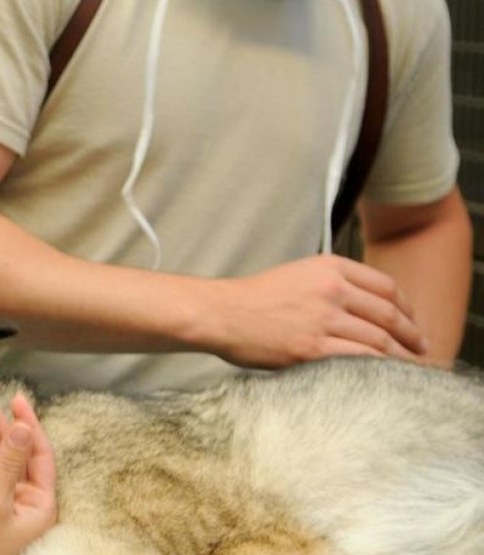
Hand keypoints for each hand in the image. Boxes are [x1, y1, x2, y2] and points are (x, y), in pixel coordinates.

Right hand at [0, 382, 55, 554]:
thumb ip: (7, 464)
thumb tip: (22, 427)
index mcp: (42, 503)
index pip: (40, 452)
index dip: (28, 422)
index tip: (13, 398)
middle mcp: (32, 501)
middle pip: (21, 450)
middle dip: (1, 421)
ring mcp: (15, 503)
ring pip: (8, 457)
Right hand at [199, 254, 426, 367]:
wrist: (221, 313)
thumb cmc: (254, 299)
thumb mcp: (298, 274)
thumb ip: (332, 283)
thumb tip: (366, 307)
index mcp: (329, 267)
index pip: (386, 287)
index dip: (407, 308)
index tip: (413, 323)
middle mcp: (331, 289)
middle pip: (389, 315)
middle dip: (412, 335)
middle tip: (422, 349)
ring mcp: (323, 319)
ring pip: (379, 340)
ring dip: (401, 357)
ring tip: (411, 368)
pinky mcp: (312, 348)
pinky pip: (360, 360)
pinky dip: (379, 370)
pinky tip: (386, 377)